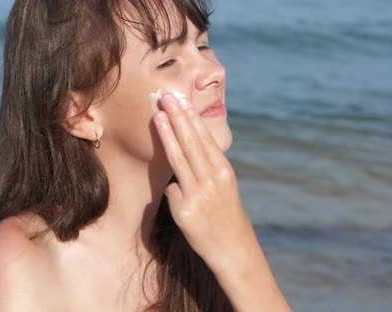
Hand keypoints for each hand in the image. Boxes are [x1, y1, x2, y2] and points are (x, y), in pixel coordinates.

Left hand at [152, 93, 292, 310]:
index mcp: (224, 170)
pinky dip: (170, 188)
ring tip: (158, 115)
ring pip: (179, 158)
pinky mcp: (185, 210)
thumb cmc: (226, 215)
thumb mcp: (223, 187)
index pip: (203, 139)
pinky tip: (171, 187)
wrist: (233, 249)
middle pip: (192, 142)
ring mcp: (199, 194)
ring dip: (168, 134)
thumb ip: (207, 168)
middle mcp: (213, 179)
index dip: (190, 118)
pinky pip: (172, 191)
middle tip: (165, 96)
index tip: (180, 100)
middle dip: (177, 117)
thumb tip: (186, 149)